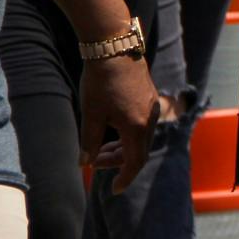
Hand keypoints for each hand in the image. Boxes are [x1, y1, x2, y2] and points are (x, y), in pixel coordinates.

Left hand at [80, 51, 156, 190]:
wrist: (114, 48)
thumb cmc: (100, 82)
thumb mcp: (91, 115)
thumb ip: (90, 142)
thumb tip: (86, 163)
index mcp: (136, 127)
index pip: (135, 162)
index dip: (125, 178)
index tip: (115, 190)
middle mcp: (150, 118)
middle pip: (139, 150)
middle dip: (119, 161)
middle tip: (97, 163)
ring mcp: (152, 106)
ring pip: (141, 136)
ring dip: (123, 146)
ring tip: (102, 148)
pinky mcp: (149, 97)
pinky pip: (142, 123)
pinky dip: (129, 133)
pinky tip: (112, 128)